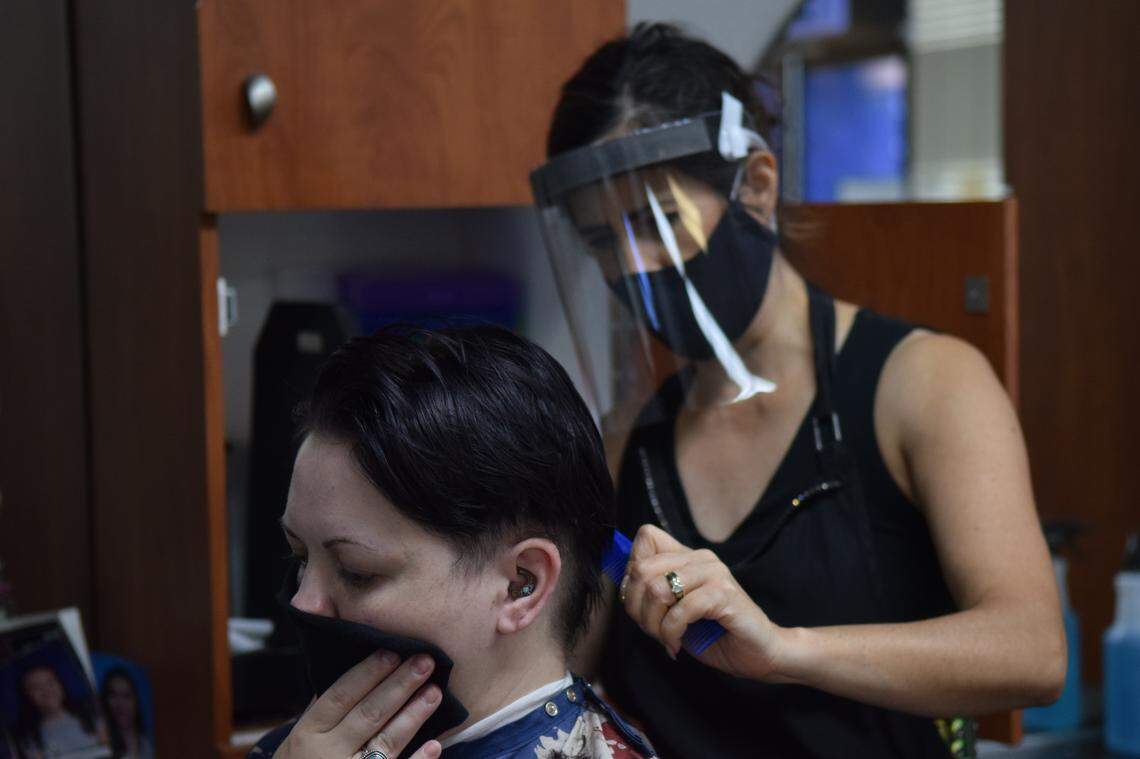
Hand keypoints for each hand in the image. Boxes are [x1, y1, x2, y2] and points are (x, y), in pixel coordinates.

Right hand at [274, 650, 443, 758]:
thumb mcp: (296, 742)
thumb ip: (322, 711)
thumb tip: (352, 672)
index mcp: (307, 734)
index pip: (341, 695)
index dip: (368, 672)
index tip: (392, 652)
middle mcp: (327, 754)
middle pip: (369, 713)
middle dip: (399, 685)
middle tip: (425, 661)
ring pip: (386, 741)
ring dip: (413, 715)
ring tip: (435, 692)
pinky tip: (434, 745)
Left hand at [621, 524, 786, 680]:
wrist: (757, 654)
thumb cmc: (714, 634)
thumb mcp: (675, 610)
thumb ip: (653, 593)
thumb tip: (622, 584)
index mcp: (688, 556)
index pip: (647, 537)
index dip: (631, 572)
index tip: (639, 602)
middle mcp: (700, 558)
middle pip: (642, 568)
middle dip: (636, 607)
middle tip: (650, 630)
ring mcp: (713, 573)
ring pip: (657, 589)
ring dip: (653, 624)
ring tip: (664, 639)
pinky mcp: (723, 594)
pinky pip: (680, 610)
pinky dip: (671, 633)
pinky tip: (677, 645)